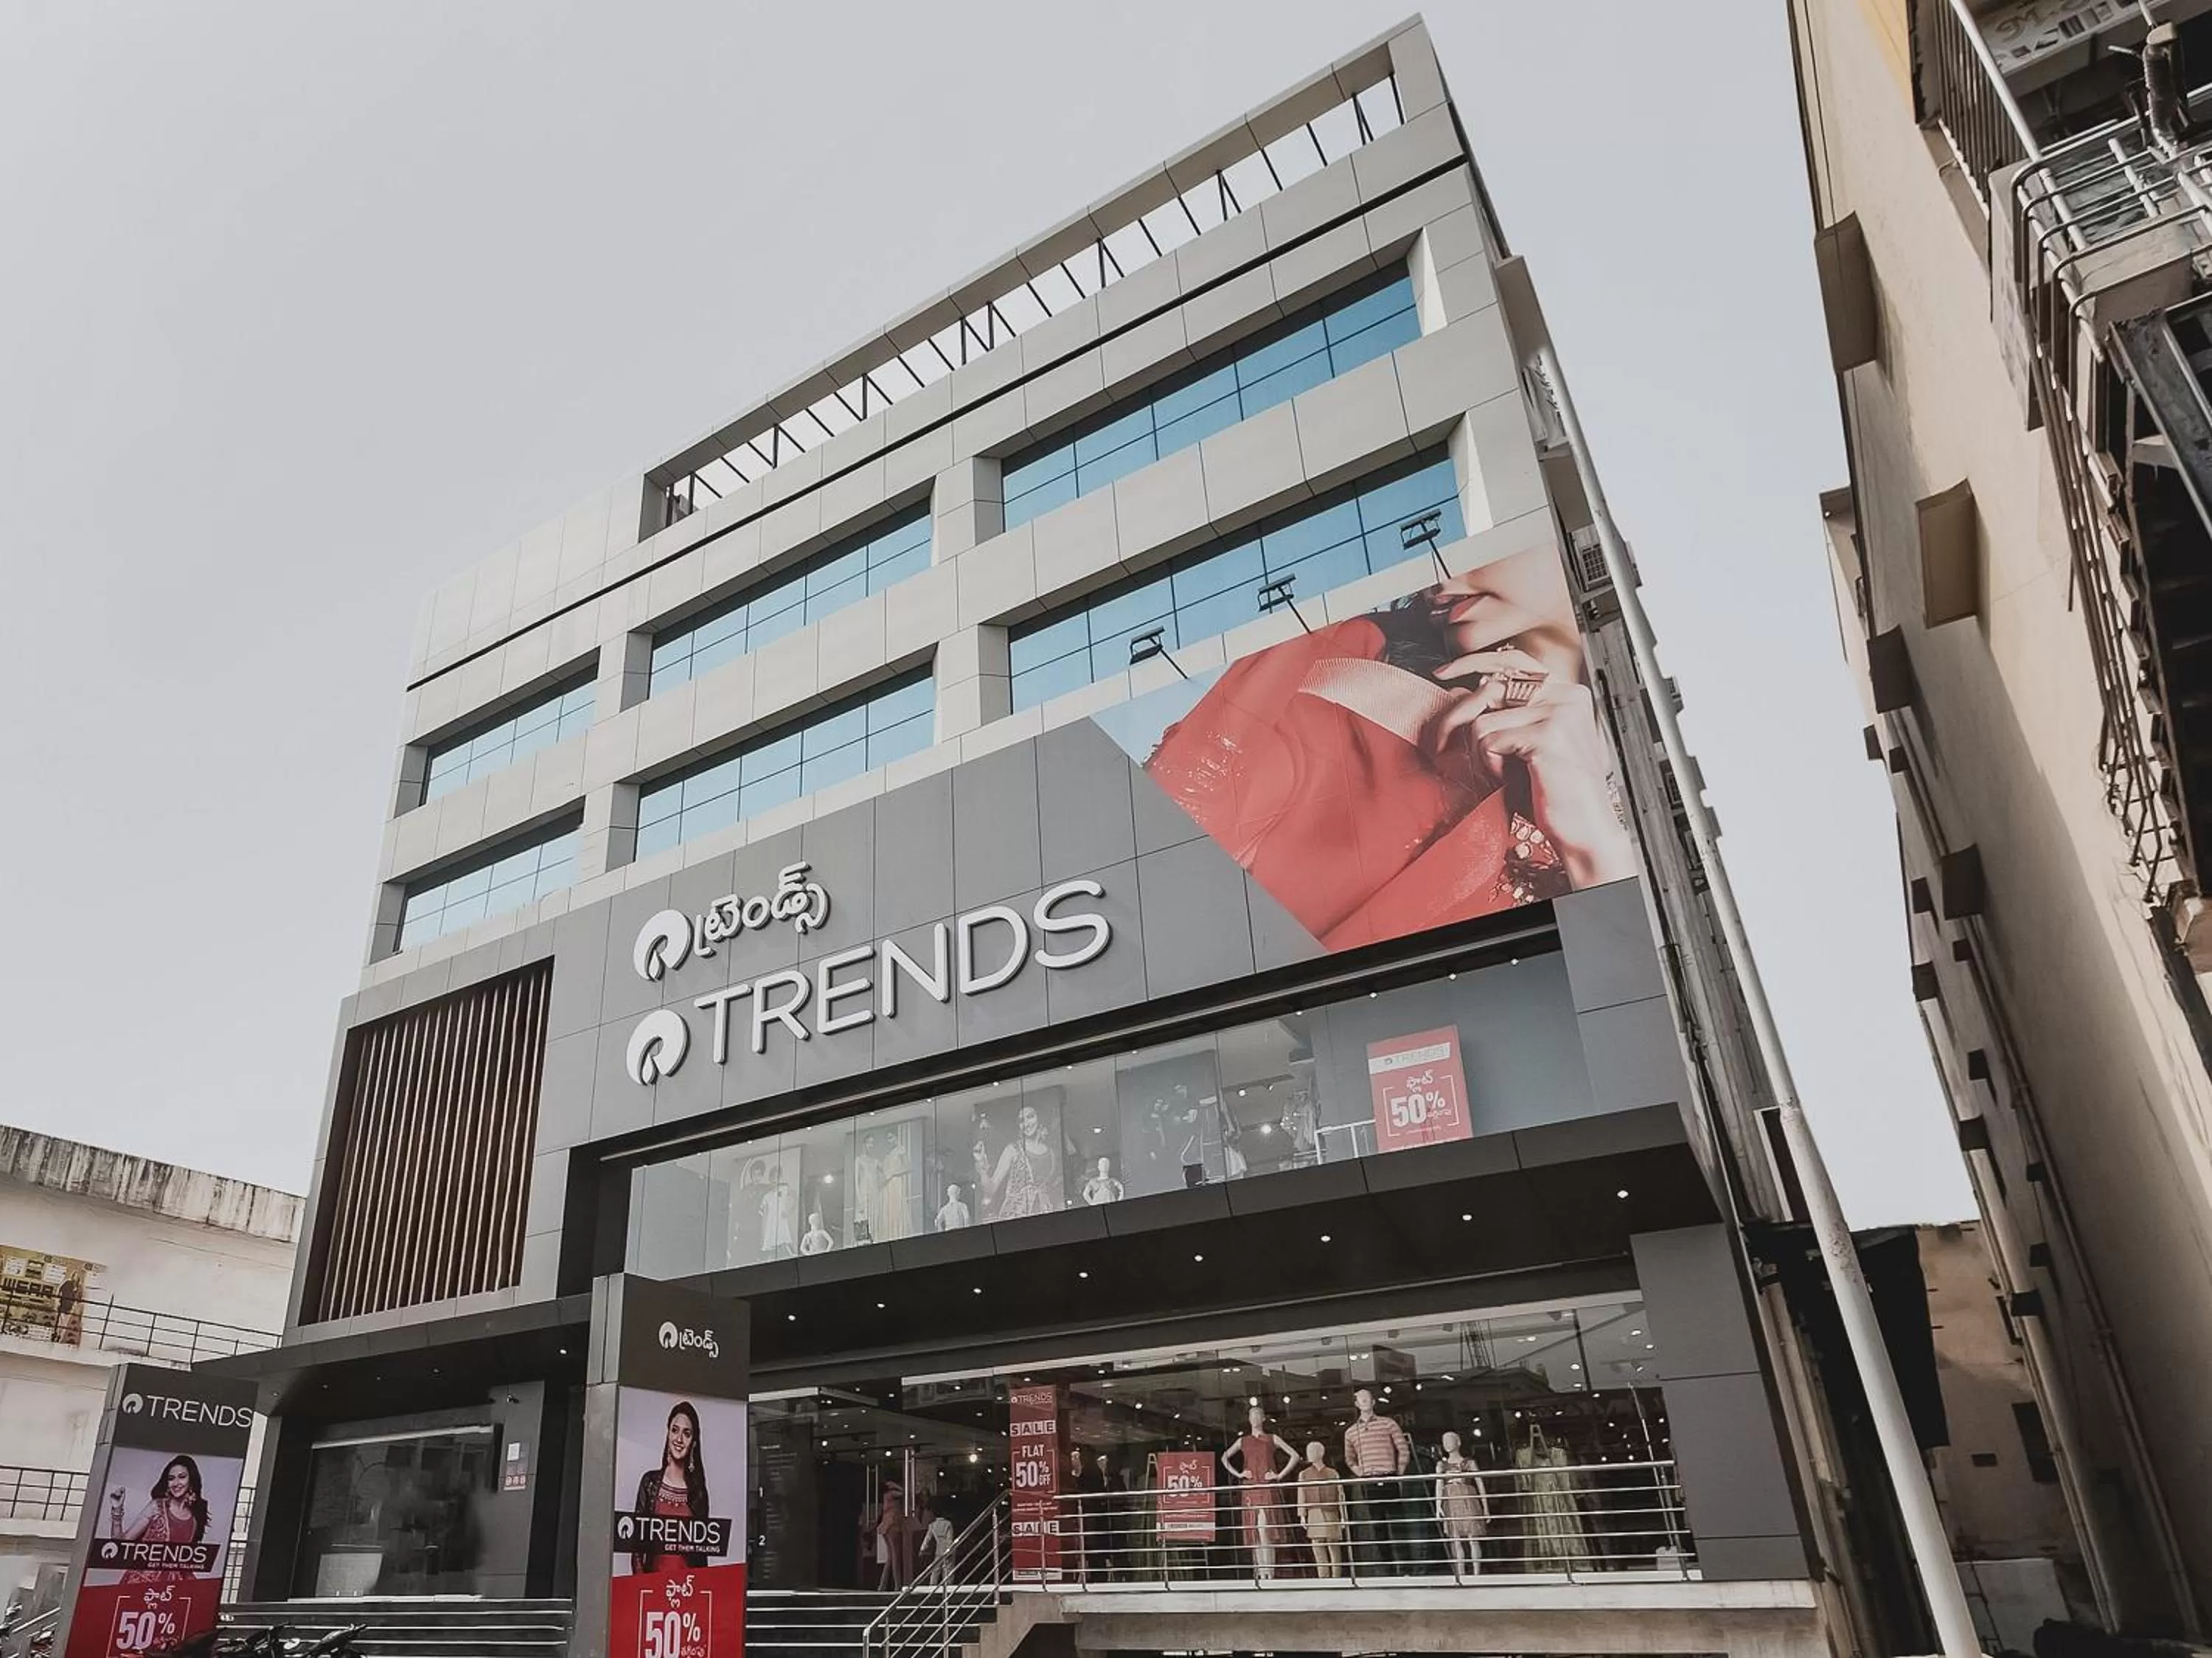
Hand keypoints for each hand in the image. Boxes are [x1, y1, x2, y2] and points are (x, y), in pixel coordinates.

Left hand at [1433, 656, 1634, 887]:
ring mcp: (1559, 713)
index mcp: (1567, 694)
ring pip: (1483, 720)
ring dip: (1479, 754)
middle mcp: (1566, 696)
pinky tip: (1508, 781)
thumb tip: (1461, 691)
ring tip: (1499, 774)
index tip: (1443, 672)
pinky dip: (1489, 766)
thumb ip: (1506, 716)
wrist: (1585, 831)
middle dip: (1457, 717)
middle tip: (1442, 743)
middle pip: (1489, 688)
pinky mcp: (1547, 735)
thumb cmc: (1554, 793)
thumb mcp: (1527, 745)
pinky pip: (1488, 741)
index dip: (1473, 662)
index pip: (1513, 661)